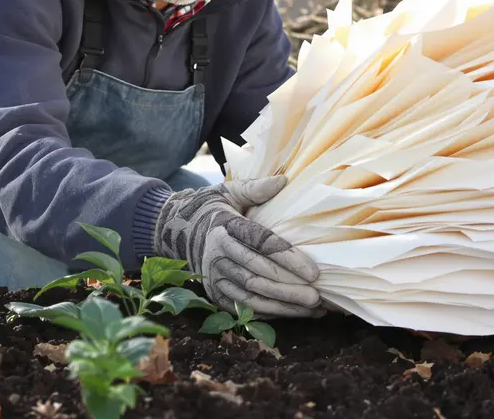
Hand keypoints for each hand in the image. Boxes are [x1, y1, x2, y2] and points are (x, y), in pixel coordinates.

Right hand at [153, 175, 324, 317]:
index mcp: (224, 226)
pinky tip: (293, 313)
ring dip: (282, 305)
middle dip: (288, 288)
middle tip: (316, 296)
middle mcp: (217, 254)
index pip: (260, 243)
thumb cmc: (212, 209)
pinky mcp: (214, 293)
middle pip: (257, 274)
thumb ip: (254, 188)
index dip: (287, 258)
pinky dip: (268, 313)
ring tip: (311, 309)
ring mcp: (214, 276)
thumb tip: (282, 180)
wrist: (177, 230)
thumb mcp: (229, 192)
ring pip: (252, 295)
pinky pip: (243, 307)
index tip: (313, 271)